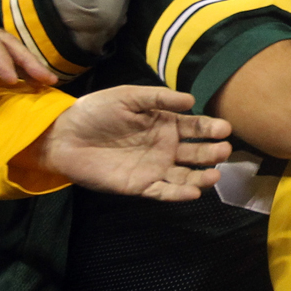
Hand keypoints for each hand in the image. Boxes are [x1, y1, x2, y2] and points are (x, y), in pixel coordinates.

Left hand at [0, 16, 58, 87]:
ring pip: (8, 48)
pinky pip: (2, 58)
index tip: (11, 80)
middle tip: (46, 78)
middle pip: (5, 41)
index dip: (1, 59)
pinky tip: (30, 78)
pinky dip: (18, 68)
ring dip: (27, 63)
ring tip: (46, 79)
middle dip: (26, 59)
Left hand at [34, 85, 232, 199]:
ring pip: (185, 175)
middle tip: (224, 150)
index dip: (210, 128)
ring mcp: (154, 168)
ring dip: (202, 176)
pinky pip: (164, 192)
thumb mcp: (127, 97)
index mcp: (164, 124)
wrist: (65, 136)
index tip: (224, 128)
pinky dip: (179, 194)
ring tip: (215, 175)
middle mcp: (164, 147)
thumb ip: (158, 98)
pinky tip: (194, 192)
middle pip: (195, 152)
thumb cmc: (96, 112)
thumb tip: (192, 100)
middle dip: (212, 152)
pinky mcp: (140, 186)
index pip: (194, 127)